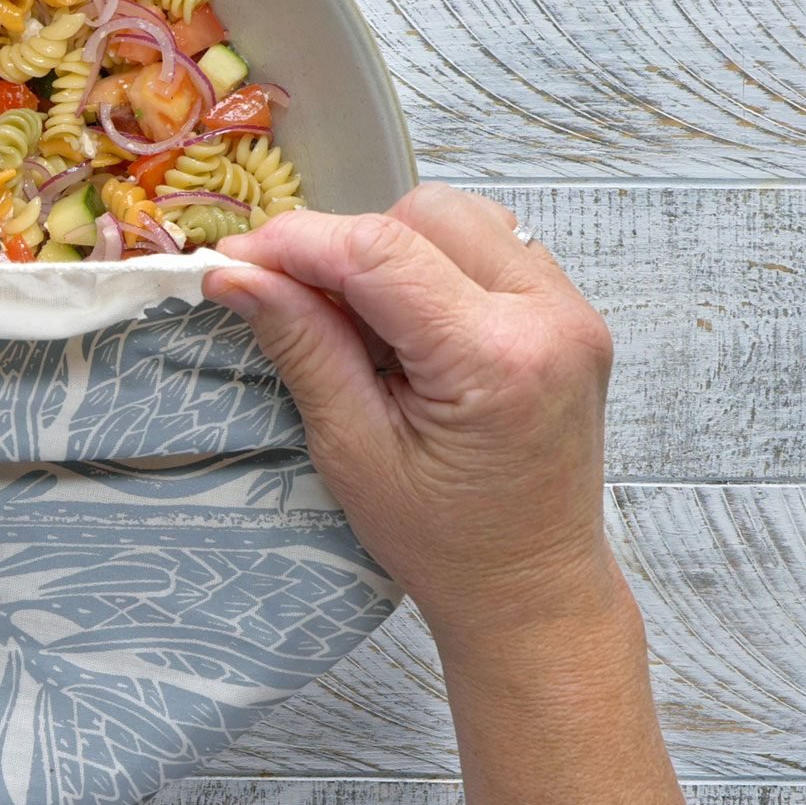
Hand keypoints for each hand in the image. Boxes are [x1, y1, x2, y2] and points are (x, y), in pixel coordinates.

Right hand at [203, 184, 617, 635]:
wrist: (531, 588)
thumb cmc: (447, 542)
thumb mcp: (353, 450)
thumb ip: (302, 346)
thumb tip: (238, 275)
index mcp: (497, 359)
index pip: (379, 252)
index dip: (296, 243)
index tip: (236, 261)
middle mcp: (549, 318)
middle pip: (422, 215)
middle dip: (345, 245)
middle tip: (294, 299)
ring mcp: (570, 310)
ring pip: (457, 218)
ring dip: (390, 251)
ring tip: (357, 321)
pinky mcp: (568, 312)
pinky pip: (488, 246)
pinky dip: (431, 265)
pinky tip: (404, 324)